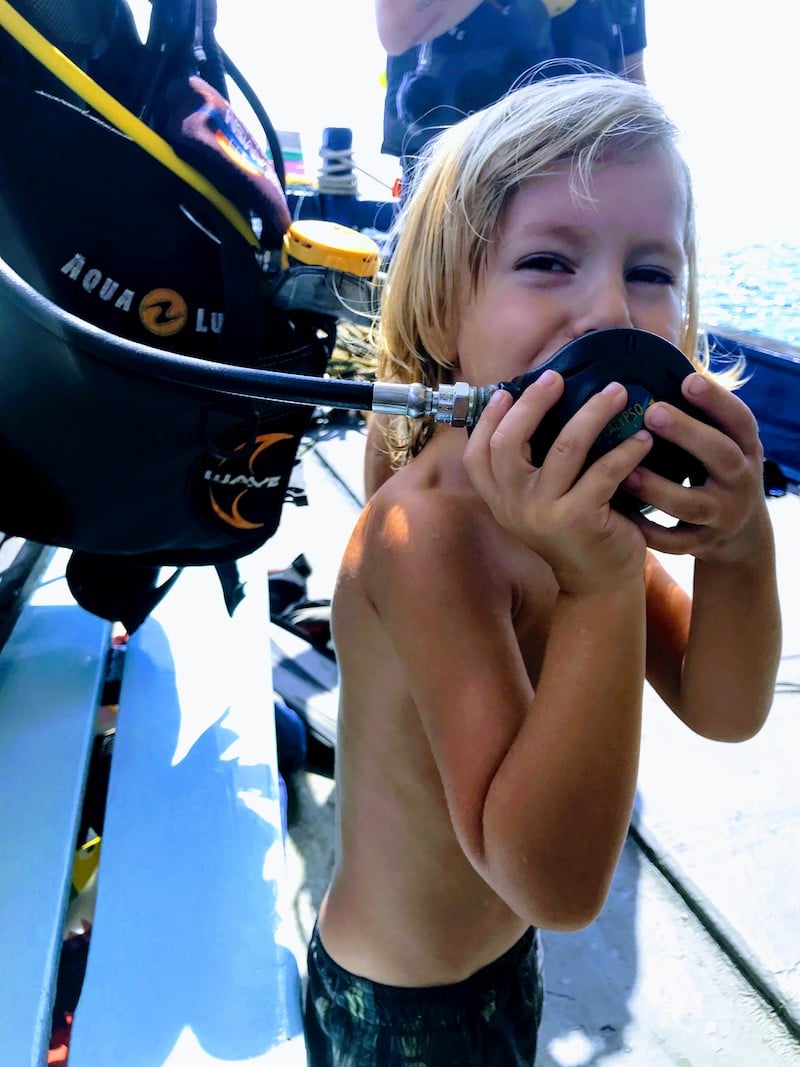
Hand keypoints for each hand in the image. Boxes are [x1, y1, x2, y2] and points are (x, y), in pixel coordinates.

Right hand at [464, 370, 652, 594]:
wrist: (597, 583)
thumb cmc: (574, 530)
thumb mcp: (539, 502)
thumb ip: (530, 466)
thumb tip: (536, 404)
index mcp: (499, 499)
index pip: (476, 453)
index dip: (487, 419)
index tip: (507, 391)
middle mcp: (514, 506)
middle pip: (509, 443)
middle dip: (533, 403)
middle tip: (557, 378)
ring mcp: (544, 514)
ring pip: (565, 448)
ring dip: (594, 413)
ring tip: (617, 392)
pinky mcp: (579, 519)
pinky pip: (604, 472)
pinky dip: (626, 450)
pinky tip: (643, 437)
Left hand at [623, 373, 769, 562]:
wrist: (741, 536)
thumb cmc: (718, 473)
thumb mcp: (724, 444)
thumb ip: (702, 418)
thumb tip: (662, 368)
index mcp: (746, 449)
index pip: (739, 421)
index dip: (717, 401)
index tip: (688, 379)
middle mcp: (740, 481)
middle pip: (720, 456)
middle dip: (689, 434)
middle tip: (652, 412)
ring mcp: (722, 516)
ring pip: (692, 504)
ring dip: (659, 488)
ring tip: (627, 472)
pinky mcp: (702, 544)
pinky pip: (674, 542)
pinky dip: (649, 532)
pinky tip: (623, 518)